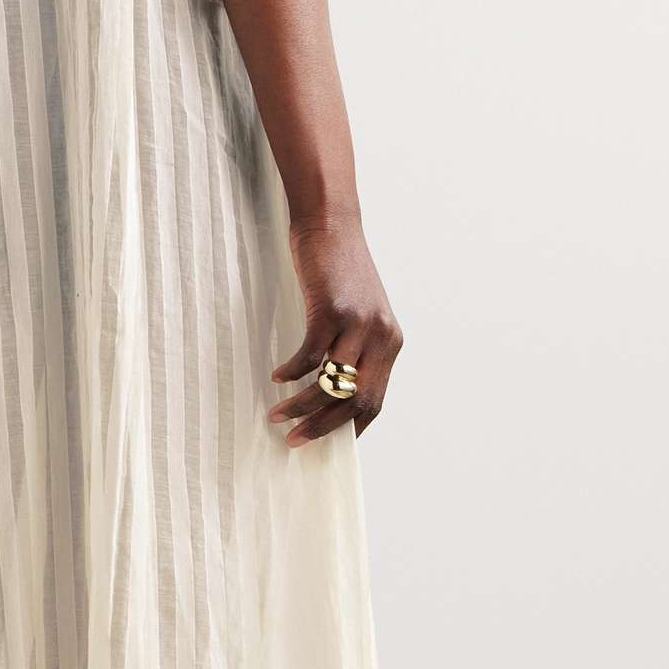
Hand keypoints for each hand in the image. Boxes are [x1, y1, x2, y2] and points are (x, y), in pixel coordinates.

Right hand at [266, 215, 402, 444]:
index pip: (375, 401)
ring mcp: (359, 324)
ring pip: (331, 385)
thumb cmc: (339, 270)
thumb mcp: (359, 312)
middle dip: (323, 428)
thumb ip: (354, 346)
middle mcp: (382, 337)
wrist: (331, 224)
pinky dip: (292, 373)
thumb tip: (332, 387)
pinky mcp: (333, 311)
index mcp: (391, 343)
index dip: (349, 428)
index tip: (324, 443)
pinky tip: (277, 376)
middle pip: (355, 401)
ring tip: (277, 415)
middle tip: (295, 441)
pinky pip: (310, 356)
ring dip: (301, 406)